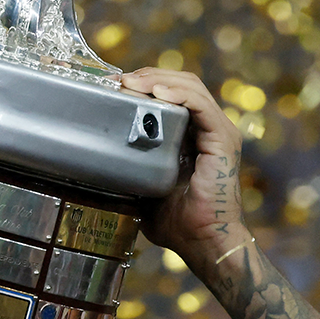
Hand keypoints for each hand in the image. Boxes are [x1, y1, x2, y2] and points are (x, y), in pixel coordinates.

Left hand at [120, 68, 247, 268]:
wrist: (203, 243)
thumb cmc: (177, 222)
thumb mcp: (144, 185)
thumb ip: (131, 166)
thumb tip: (96, 156)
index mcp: (193, 135)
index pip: (173, 93)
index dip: (146, 84)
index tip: (116, 87)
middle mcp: (209, 129)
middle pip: (181, 83)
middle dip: (149, 76)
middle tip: (120, 80)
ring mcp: (219, 132)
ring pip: (191, 87)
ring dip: (159, 79)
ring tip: (133, 82)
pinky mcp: (223, 140)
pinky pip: (201, 105)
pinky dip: (179, 93)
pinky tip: (158, 92)